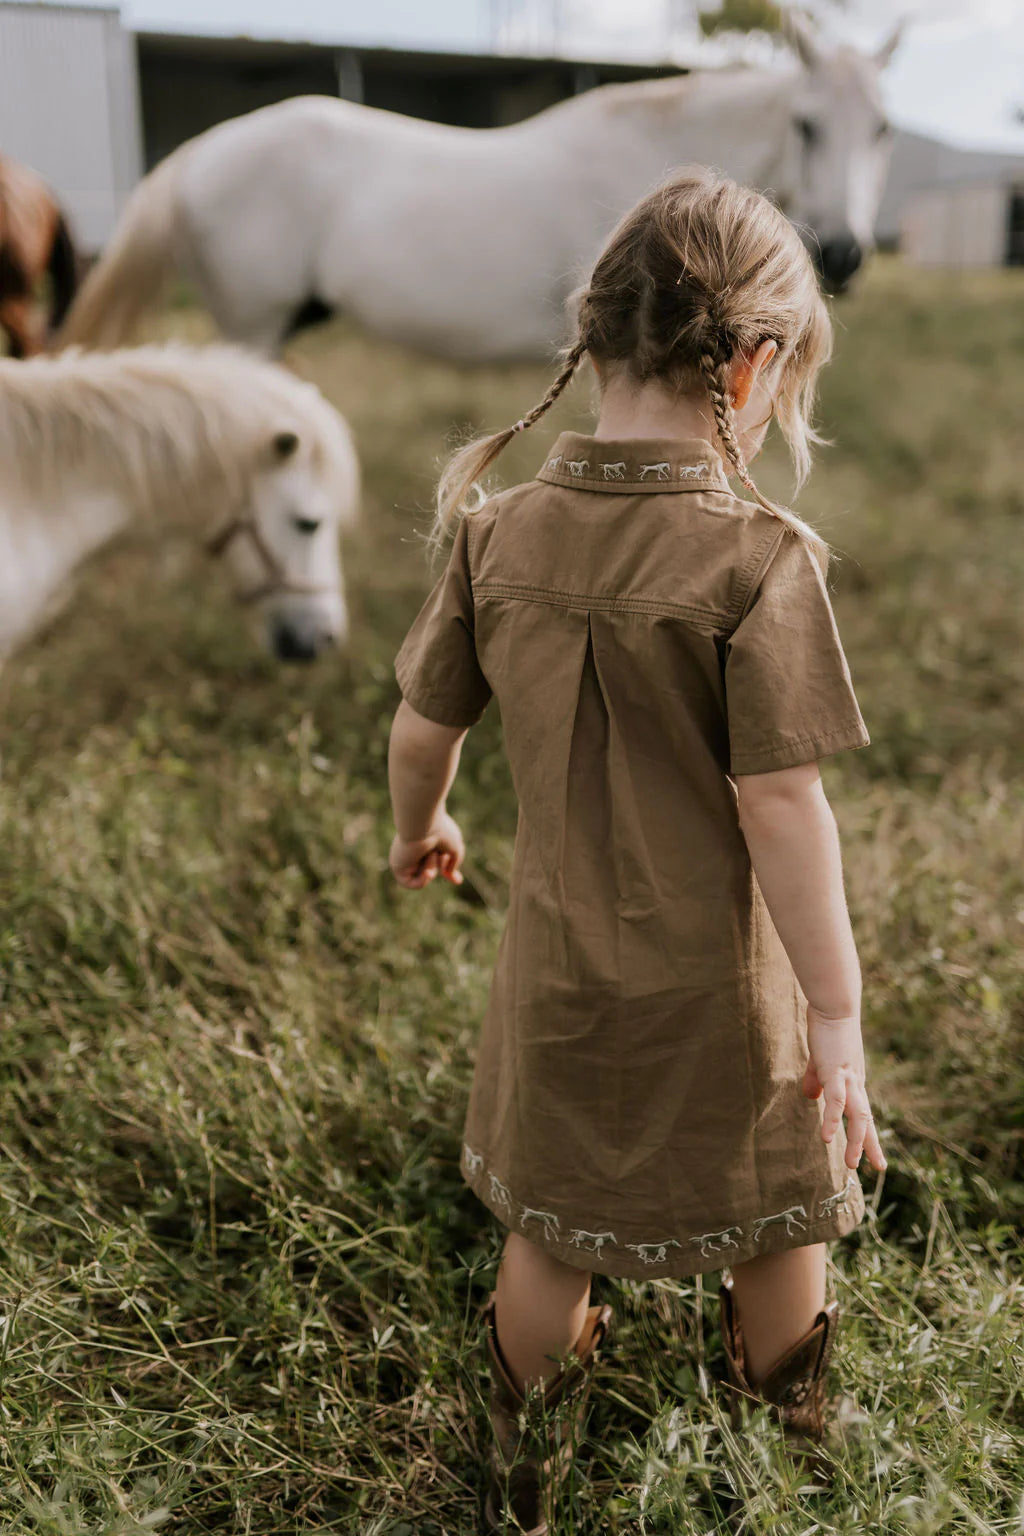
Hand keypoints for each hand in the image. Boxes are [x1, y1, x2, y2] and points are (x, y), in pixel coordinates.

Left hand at [389, 811, 464, 890]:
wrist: (421, 823)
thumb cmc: (440, 830)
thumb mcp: (456, 847)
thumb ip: (455, 861)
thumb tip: (448, 873)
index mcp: (425, 839)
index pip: (434, 857)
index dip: (446, 869)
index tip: (457, 880)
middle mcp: (413, 848)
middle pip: (430, 866)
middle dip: (442, 866)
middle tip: (444, 856)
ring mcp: (404, 857)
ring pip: (424, 874)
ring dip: (434, 867)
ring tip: (433, 853)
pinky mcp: (397, 866)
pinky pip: (412, 884)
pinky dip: (423, 879)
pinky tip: (426, 869)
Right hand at [802, 1006, 886, 1172]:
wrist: (834, 1005)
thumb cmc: (827, 1028)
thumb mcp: (820, 1060)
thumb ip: (815, 1080)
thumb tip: (810, 1098)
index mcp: (853, 1081)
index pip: (862, 1114)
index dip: (869, 1137)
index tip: (877, 1160)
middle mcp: (856, 1083)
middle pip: (866, 1120)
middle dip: (870, 1145)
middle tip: (878, 1168)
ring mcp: (848, 1078)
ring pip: (856, 1115)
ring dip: (855, 1140)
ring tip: (852, 1164)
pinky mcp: (835, 1071)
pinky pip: (835, 1102)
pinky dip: (832, 1120)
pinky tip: (826, 1138)